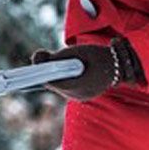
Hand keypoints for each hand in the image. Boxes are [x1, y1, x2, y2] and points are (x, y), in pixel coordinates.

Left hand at [30, 38, 144, 101]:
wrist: (120, 63)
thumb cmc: (97, 55)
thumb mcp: (75, 52)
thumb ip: (55, 57)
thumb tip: (35, 60)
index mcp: (79, 85)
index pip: (52, 82)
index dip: (40, 75)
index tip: (28, 72)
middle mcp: (79, 95)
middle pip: (54, 85)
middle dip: (46, 74)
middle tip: (39, 62)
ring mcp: (81, 98)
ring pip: (59, 87)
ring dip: (54, 77)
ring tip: (53, 65)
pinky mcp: (83, 97)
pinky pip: (67, 88)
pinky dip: (63, 79)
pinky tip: (61, 71)